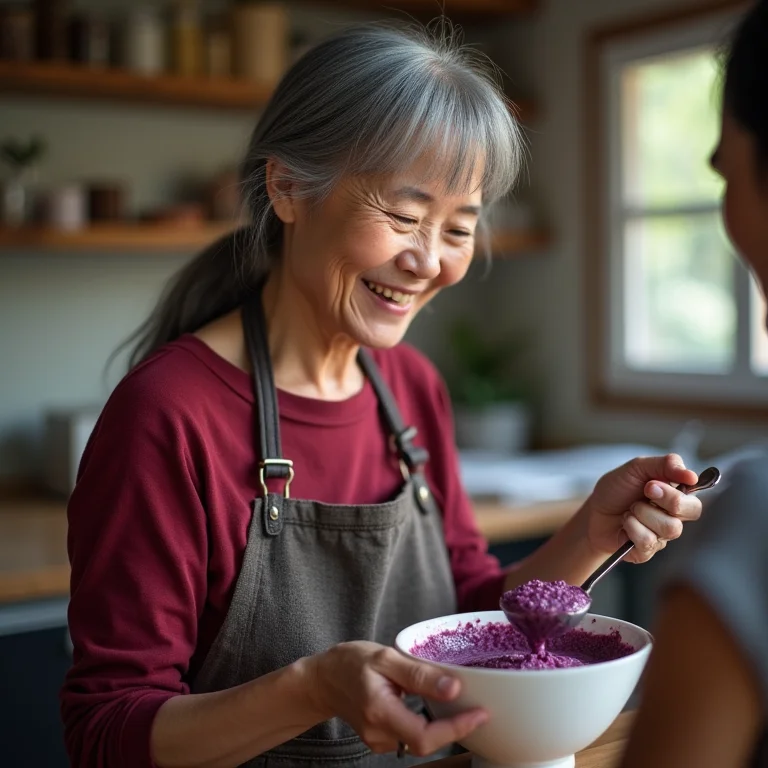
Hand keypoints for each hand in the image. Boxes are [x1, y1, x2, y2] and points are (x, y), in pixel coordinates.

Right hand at [308, 641, 487, 756]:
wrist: (323, 679)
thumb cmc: (350, 662)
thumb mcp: (385, 656)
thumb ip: (418, 673)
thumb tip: (453, 688)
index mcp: (379, 710)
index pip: (424, 735)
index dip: (456, 729)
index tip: (480, 715)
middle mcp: (379, 732)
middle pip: (426, 743)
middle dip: (455, 729)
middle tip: (478, 709)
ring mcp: (379, 740)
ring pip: (420, 741)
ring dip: (441, 726)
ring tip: (458, 704)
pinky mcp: (381, 739)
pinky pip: (411, 736)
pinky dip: (427, 724)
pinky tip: (431, 705)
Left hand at [584, 453, 701, 563]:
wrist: (593, 510)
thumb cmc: (617, 489)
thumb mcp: (637, 468)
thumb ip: (665, 464)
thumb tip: (692, 475)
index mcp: (675, 497)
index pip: (694, 500)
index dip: (676, 492)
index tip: (651, 484)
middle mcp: (673, 517)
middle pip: (691, 513)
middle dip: (666, 500)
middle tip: (643, 493)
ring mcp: (661, 536)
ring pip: (670, 528)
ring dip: (643, 513)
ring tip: (630, 509)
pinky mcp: (647, 550)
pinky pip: (649, 541)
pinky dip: (632, 527)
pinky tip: (625, 522)